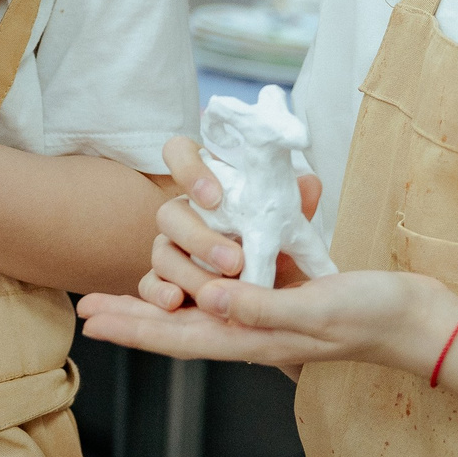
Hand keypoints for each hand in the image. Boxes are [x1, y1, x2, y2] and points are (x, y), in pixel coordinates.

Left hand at [78, 268, 457, 379]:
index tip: (91, 321)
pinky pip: (229, 286)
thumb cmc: (371, 315)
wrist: (415, 317)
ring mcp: (264, 313)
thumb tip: (210, 300)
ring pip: (197, 305)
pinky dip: (202, 273)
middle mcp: (250, 330)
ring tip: (122, 287)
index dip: (132, 328)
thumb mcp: (318, 309)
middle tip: (84, 305)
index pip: (178, 337)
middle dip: (130, 315)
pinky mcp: (280, 293)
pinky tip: (189, 264)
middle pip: (176, 324)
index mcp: (252, 339)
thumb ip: (264, 307)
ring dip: (159, 295)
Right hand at [143, 135, 322, 306]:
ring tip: (216, 291)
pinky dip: (158, 292)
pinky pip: (147, 285)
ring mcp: (168, 249)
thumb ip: (295, 206)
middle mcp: (182, 215)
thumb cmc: (269, 247)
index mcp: (206, 188)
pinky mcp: (161, 282)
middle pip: (168, 213)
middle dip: (199, 237)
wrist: (267, 291)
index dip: (187, 169)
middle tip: (234, 260)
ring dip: (187, 271)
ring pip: (160, 252)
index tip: (214, 196)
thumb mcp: (286, 228)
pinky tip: (176, 301)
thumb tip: (310, 184)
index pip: (179, 154)